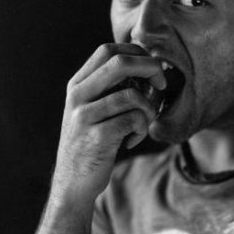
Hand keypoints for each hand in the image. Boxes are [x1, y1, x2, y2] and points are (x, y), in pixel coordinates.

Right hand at [49, 43, 165, 211]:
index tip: (152, 70)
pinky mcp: (96, 138)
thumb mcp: (92, 110)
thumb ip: (110, 88)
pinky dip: (142, 130)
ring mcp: (84, 116)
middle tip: (161, 85)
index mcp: (77, 84)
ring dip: (149, 110)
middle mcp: (77, 95)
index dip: (137, 53)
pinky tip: (133, 140)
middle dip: (151, 69)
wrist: (72, 183)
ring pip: (133, 96)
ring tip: (142, 124)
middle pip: (121, 63)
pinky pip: (134, 121)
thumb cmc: (92, 143)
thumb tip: (150, 67)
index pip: (109, 50)